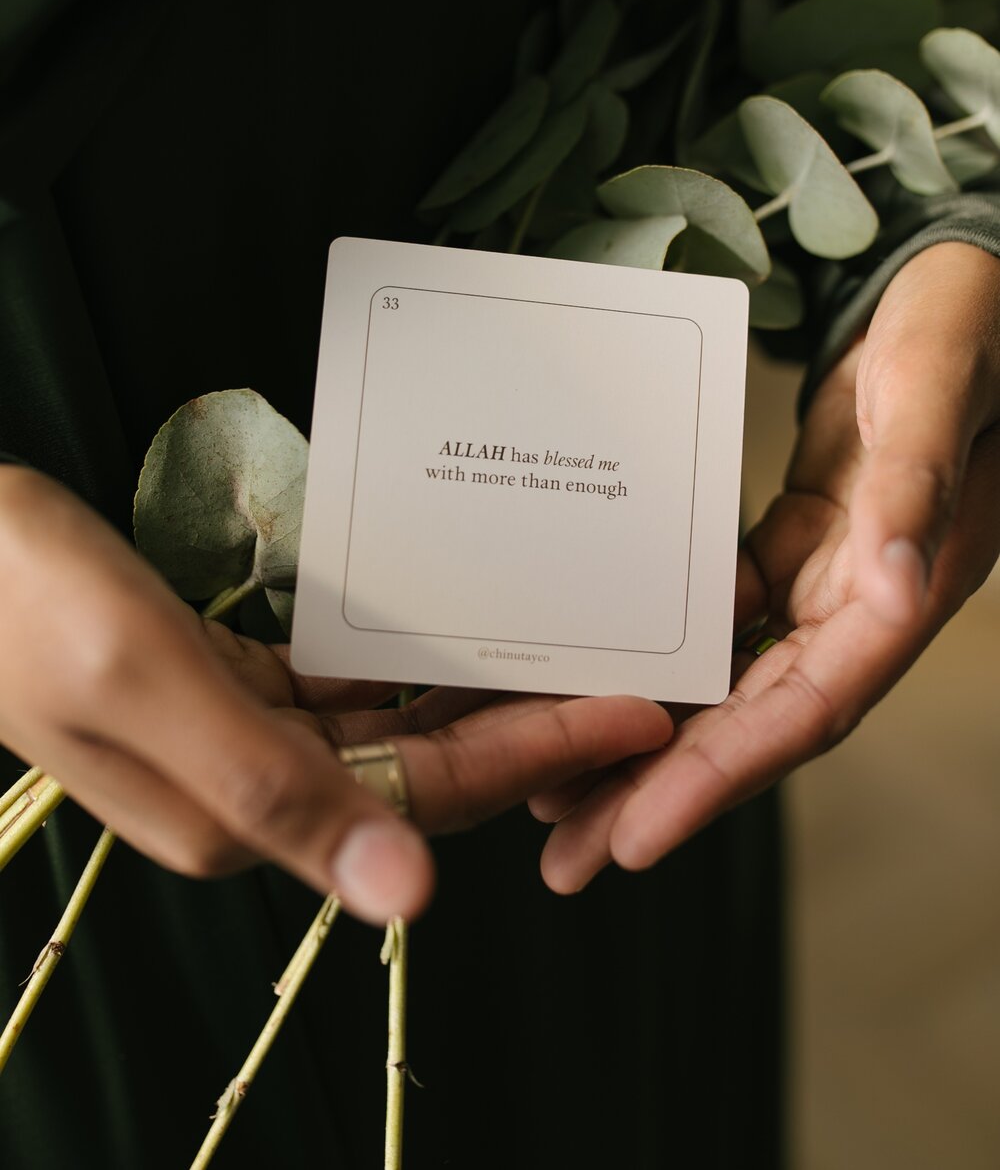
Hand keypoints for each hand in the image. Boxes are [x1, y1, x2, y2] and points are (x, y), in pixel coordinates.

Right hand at [0, 468, 671, 921]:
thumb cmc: (22, 602)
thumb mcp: (146, 683)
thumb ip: (271, 790)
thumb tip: (408, 900)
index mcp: (246, 811)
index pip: (429, 796)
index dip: (538, 759)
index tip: (636, 714)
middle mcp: (249, 787)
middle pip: (424, 763)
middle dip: (529, 724)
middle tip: (627, 671)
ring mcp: (232, 733)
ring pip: (388, 721)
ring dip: (471, 690)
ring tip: (557, 645)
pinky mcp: (215, 680)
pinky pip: (336, 681)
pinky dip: (397, 660)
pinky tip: (444, 629)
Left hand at [532, 241, 999, 891]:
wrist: (965, 281)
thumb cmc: (964, 320)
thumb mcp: (934, 384)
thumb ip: (918, 484)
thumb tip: (895, 592)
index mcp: (903, 585)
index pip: (806, 709)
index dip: (722, 777)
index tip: (637, 835)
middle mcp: (866, 600)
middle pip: (757, 722)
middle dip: (663, 792)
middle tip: (567, 853)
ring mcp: (832, 574)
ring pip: (738, 681)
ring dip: (659, 737)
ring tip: (564, 787)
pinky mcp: (803, 539)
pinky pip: (733, 617)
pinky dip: (678, 654)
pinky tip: (609, 671)